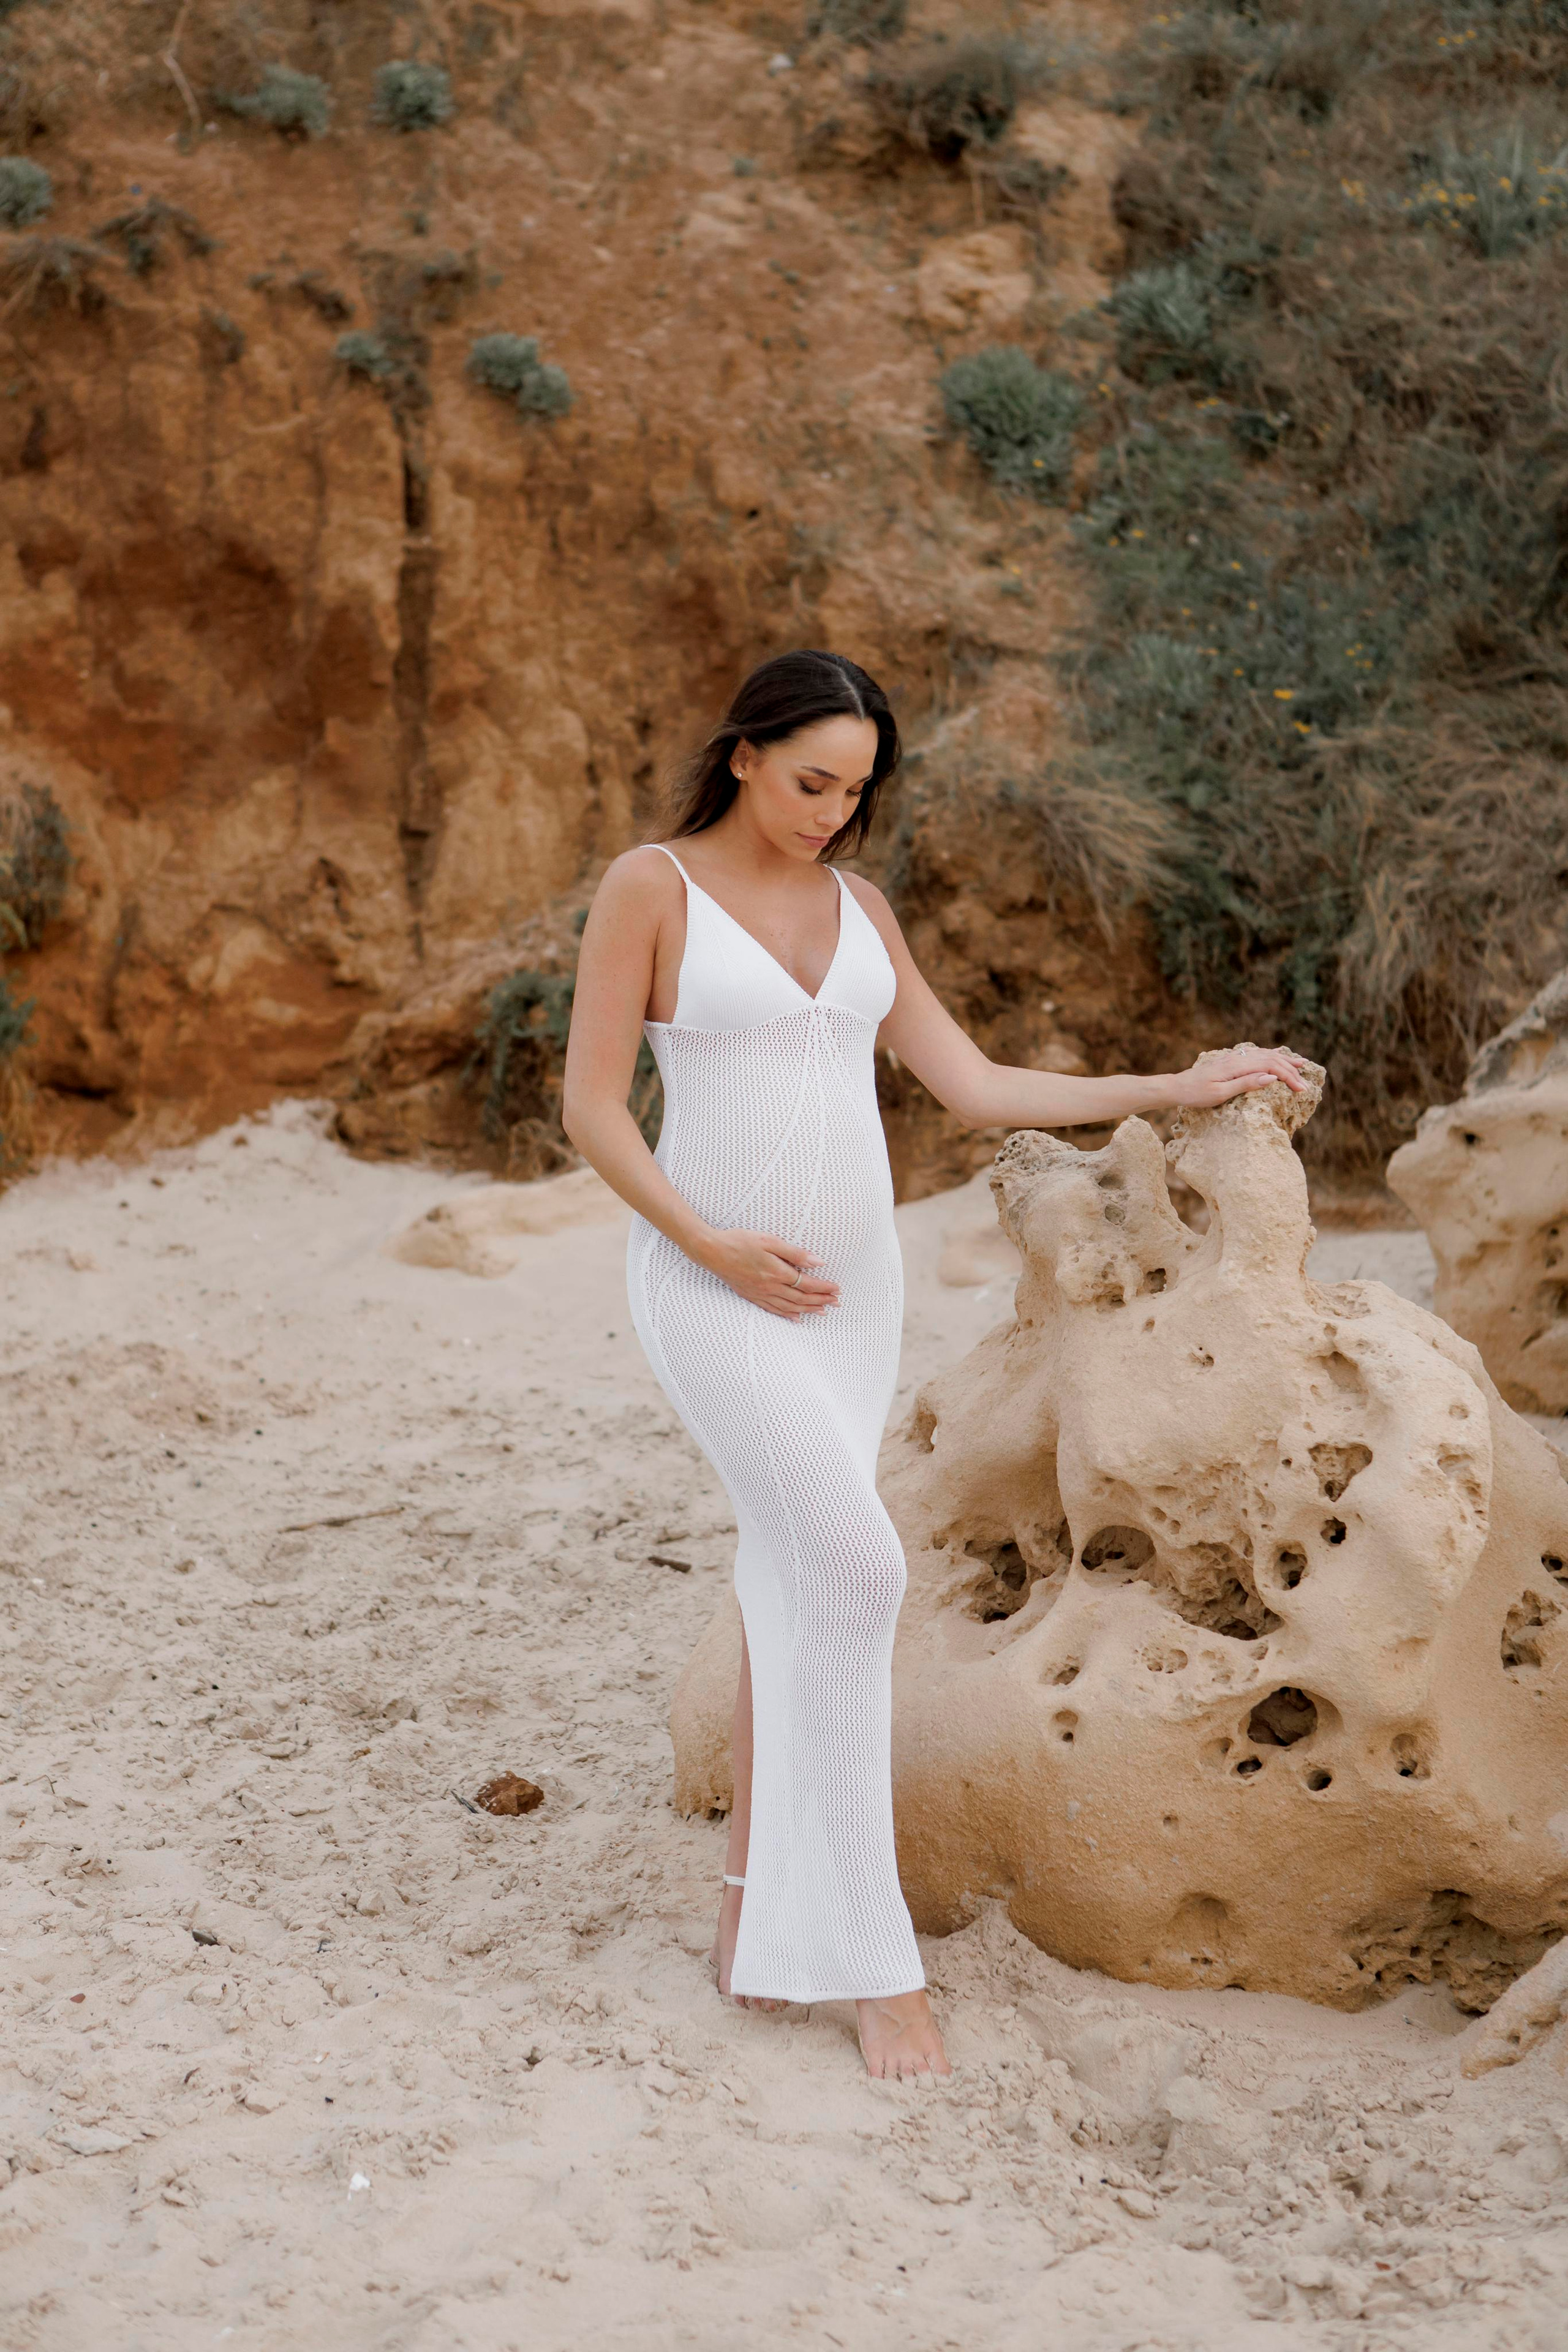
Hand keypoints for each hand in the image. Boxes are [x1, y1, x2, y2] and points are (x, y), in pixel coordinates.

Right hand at [696, 1229, 839, 1318]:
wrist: (711, 1251)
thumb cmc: (740, 1241)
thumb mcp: (770, 1240)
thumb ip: (795, 1253)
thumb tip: (818, 1262)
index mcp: (776, 1272)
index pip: (807, 1284)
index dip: (824, 1288)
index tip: (837, 1288)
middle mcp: (770, 1287)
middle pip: (801, 1299)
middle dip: (821, 1301)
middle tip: (836, 1303)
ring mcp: (760, 1294)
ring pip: (790, 1307)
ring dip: (809, 1310)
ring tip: (823, 1312)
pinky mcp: (751, 1296)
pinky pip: (773, 1310)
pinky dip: (788, 1315)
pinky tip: (796, 1318)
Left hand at [1170, 1044, 1311, 1108]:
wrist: (1177, 1087)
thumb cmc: (1196, 1094)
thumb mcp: (1220, 1094)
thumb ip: (1246, 1084)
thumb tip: (1272, 1078)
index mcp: (1237, 1066)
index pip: (1271, 1067)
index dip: (1289, 1077)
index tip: (1302, 1090)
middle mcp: (1238, 1058)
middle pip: (1271, 1059)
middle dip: (1291, 1071)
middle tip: (1305, 1085)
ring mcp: (1234, 1058)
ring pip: (1265, 1054)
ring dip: (1284, 1060)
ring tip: (1301, 1064)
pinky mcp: (1231, 1060)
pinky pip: (1257, 1054)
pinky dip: (1271, 1055)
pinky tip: (1277, 1056)